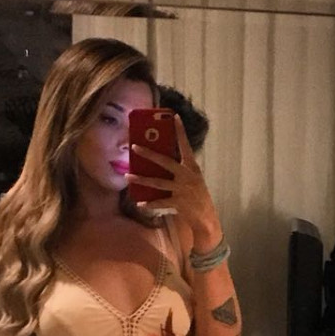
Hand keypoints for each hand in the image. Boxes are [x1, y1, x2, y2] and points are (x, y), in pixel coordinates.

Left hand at [128, 114, 220, 243]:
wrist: (206, 219)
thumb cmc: (199, 198)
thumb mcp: (195, 180)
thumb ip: (182, 170)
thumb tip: (161, 161)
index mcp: (192, 167)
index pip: (186, 146)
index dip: (180, 131)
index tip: (174, 116)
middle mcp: (187, 176)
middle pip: (164, 162)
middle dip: (148, 154)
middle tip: (134, 147)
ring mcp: (182, 189)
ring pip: (157, 182)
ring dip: (141, 179)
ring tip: (128, 176)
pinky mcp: (178, 203)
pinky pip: (160, 202)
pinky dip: (149, 204)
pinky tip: (140, 203)